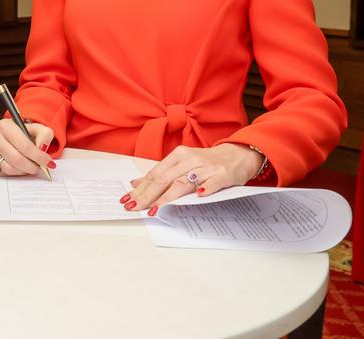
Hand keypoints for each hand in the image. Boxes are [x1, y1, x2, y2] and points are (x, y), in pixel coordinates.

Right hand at [0, 118, 55, 176]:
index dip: (39, 157)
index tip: (47, 162)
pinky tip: (19, 167)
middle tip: (39, 167)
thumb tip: (42, 148)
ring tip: (30, 166)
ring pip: (9, 168)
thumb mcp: (37, 129)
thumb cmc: (23, 133)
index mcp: (6, 125)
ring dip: (23, 171)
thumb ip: (45, 136)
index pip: (25, 146)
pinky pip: (2, 172)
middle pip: (17, 159)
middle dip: (32, 166)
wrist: (9, 136)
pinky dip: (14, 172)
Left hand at [121, 143, 263, 212]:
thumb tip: (136, 184)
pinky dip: (206, 188)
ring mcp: (206, 167)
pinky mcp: (222, 174)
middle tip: (135, 207)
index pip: (155, 174)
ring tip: (156, 208)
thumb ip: (161, 174)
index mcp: (177, 156)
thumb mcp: (181, 164)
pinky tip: (199, 196)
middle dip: (147, 195)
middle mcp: (189, 160)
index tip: (127, 200)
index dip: (140, 188)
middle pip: (164, 179)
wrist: (237, 154)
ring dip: (168, 196)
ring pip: (184, 182)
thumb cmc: (206, 162)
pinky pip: (213, 182)